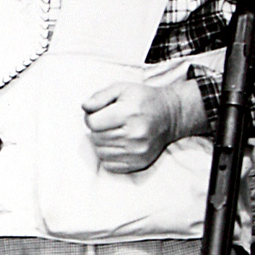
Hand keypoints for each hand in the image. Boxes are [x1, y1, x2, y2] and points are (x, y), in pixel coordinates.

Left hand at [81, 78, 206, 172]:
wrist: (169, 116)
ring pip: (100, 152)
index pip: (92, 123)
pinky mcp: (139, 163)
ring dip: (103, 143)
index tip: (101, 113)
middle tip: (110, 122)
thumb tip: (85, 107)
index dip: (91, 117)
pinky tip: (119, 144)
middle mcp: (135, 134)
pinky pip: (109, 165)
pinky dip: (109, 156)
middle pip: (95, 138)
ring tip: (116, 132)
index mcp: (129, 113)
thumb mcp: (122, 88)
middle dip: (98, 129)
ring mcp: (138, 151)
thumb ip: (100, 96)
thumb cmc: (142, 100)